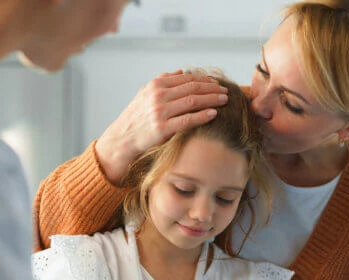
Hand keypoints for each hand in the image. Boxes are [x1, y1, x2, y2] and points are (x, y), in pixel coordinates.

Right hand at [96, 70, 228, 182]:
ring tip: (224, 100)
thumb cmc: (137, 116)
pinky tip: (214, 114)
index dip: (204, 80)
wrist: (123, 137)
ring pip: (192, 102)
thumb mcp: (146, 93)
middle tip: (225, 91)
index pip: (187, 78)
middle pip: (192, 88)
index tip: (217, 83)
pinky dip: (202, 116)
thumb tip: (182, 72)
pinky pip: (187, 120)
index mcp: (156, 84)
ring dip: (211, 100)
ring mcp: (160, 111)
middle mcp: (158, 95)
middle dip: (212, 89)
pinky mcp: (162, 128)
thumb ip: (164, 81)